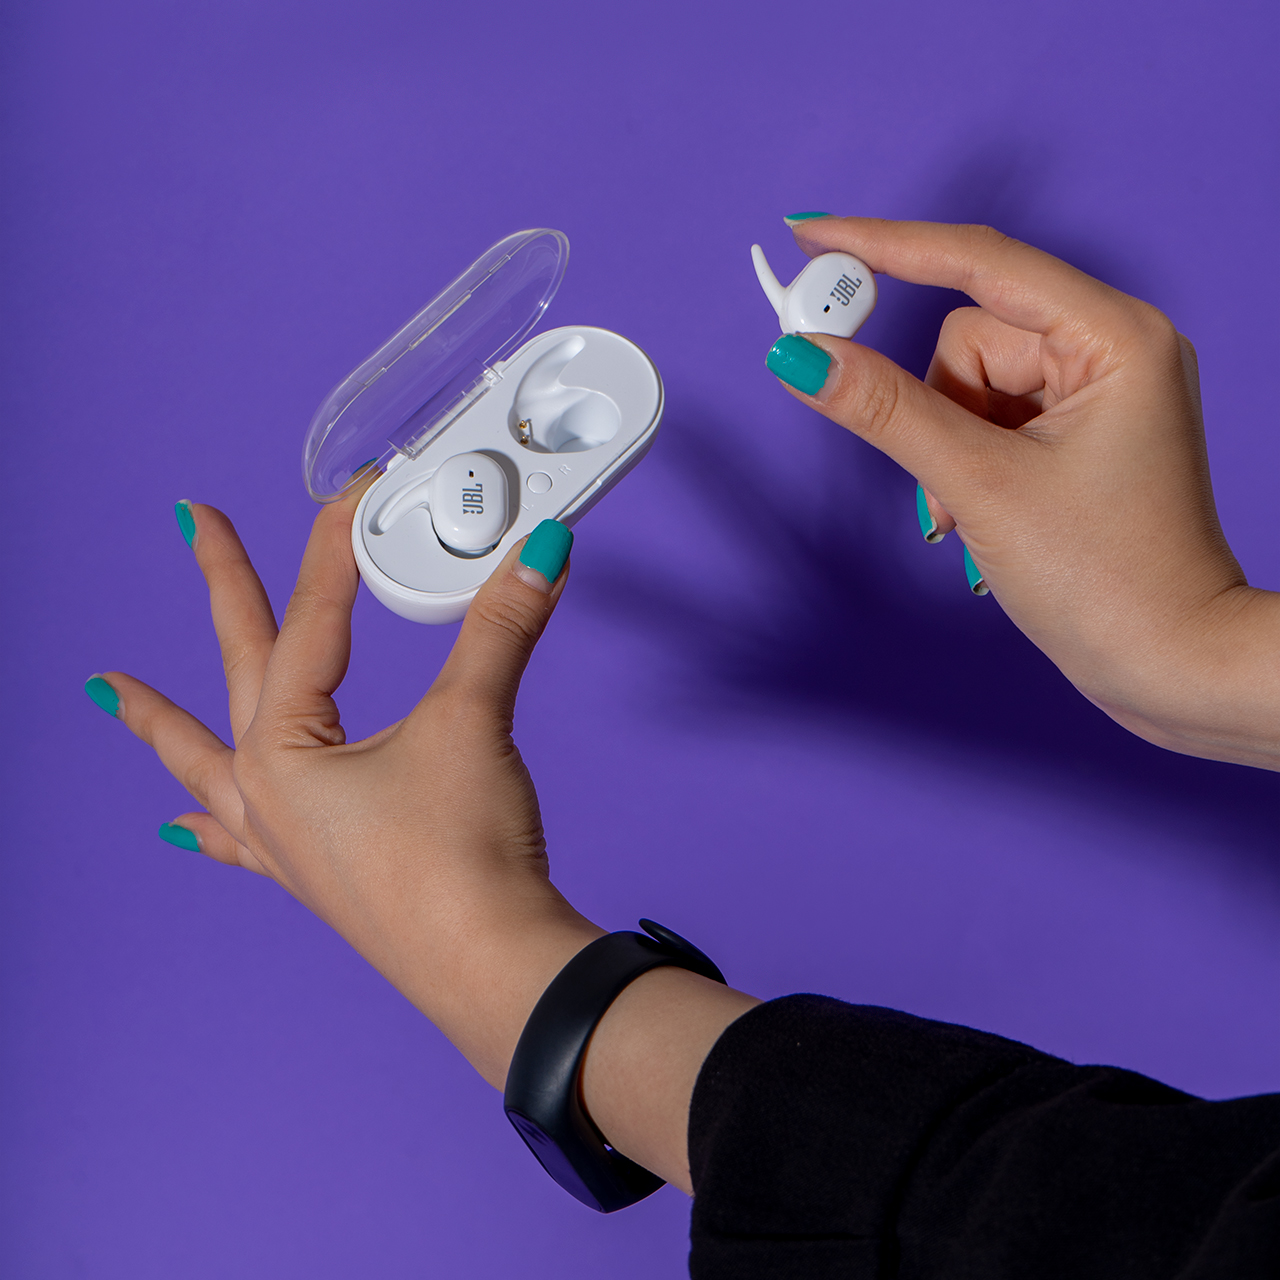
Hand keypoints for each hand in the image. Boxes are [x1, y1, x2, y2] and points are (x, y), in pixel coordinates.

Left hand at [94, 492, 603, 1083]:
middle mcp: (267, 796)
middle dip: (222, 589)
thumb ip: (500, 631)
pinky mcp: (320, 877)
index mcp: (283, 752)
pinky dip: (208, 825)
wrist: (488, 967)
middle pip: (237, 666)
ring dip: (164, 724)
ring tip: (114, 694)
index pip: (312, 621)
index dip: (336, 549)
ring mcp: (287, 844)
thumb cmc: (459, 861)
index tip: (356, 495)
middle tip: (194, 525)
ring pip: (206, 765)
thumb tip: (539, 555)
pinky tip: (186, 827)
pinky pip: (239, 840)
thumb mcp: (471, 725)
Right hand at [767, 217, 1279, 769]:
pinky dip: (965, 460)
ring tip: (972, 511)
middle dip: (936, 408)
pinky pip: (988, 417)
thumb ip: (885, 412)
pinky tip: (981, 512)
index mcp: (1113, 337)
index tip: (812, 235)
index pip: (979, 262)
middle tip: (927, 470)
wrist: (1168, 664)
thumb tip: (804, 356)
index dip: (886, 245)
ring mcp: (1096, 392)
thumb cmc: (1108, 580)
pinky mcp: (1078, 431)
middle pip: (969, 335)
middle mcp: (1111, 348)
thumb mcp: (980, 486)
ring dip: (947, 445)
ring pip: (969, 382)